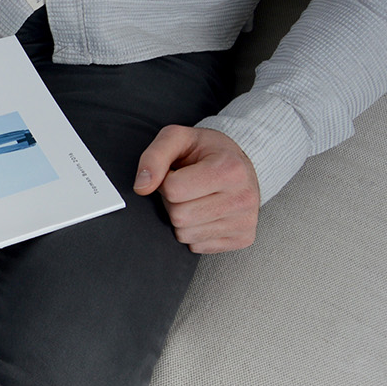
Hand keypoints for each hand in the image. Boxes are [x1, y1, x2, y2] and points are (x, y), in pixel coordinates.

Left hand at [134, 125, 260, 253]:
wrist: (240, 164)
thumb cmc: (206, 150)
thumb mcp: (177, 138)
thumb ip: (154, 157)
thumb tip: (141, 188)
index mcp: (230, 169)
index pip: (173, 190)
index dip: (165, 181)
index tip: (177, 173)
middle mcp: (243, 197)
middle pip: (179, 216)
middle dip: (172, 202)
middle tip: (185, 188)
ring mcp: (245, 221)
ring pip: (185, 235)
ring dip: (181, 218)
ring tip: (195, 199)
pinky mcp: (243, 238)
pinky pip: (197, 247)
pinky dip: (193, 232)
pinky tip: (205, 213)